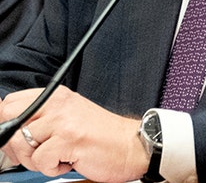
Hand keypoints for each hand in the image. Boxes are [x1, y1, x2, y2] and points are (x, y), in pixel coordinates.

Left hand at [0, 86, 149, 182]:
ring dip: (36, 160)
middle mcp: (58, 103)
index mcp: (56, 96)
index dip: (8, 125)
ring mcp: (63, 120)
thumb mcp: (67, 119)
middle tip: (39, 152)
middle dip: (17, 145)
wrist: (132, 146)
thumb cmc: (100, 137)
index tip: (21, 138)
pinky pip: (40, 160)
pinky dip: (52, 169)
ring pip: (21, 144)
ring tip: (58, 157)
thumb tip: (5, 127)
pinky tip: (69, 161)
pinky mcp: (69, 139)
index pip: (10, 103)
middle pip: (10, 121)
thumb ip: (40, 119)